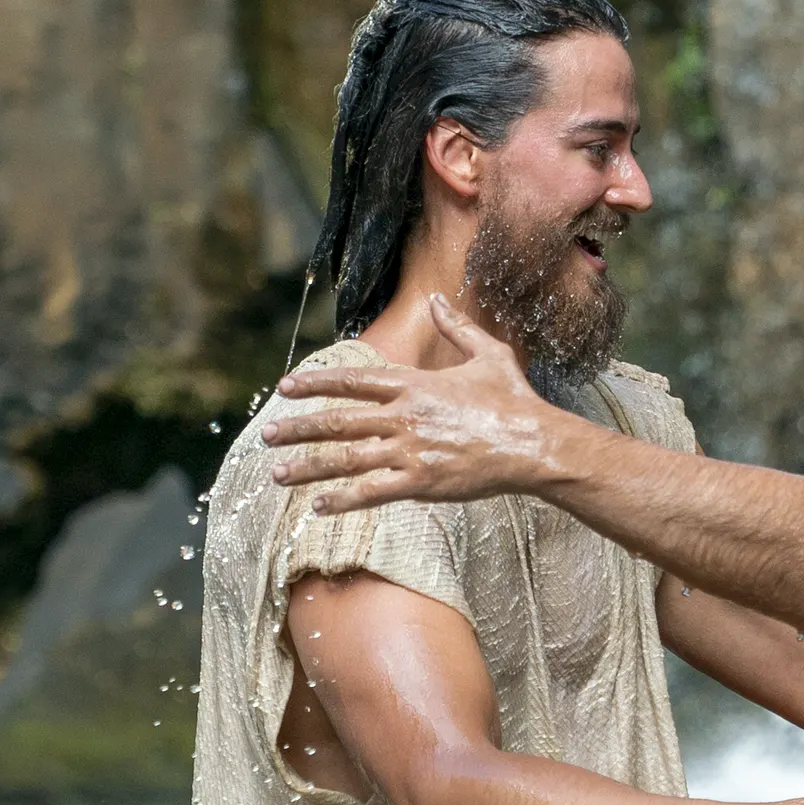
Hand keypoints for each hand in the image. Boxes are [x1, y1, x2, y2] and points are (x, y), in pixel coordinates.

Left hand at [264, 296, 577, 510]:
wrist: (535, 444)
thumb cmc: (515, 400)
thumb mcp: (488, 354)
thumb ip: (456, 327)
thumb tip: (439, 298)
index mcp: (414, 385)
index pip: (353, 381)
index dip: (316, 384)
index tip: (286, 388)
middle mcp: (404, 416)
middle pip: (338, 421)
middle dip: (298, 428)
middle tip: (268, 435)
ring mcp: (409, 450)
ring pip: (346, 458)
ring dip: (308, 466)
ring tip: (278, 473)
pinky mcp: (420, 482)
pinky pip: (372, 492)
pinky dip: (342, 499)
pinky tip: (318, 506)